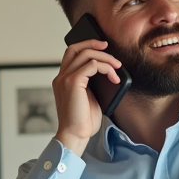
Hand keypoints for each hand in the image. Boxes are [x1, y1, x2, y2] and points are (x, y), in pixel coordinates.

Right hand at [52, 39, 120, 156]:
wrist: (75, 135)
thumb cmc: (83, 120)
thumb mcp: (89, 96)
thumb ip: (92, 82)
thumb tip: (107, 70)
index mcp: (63, 80)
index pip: (71, 53)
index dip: (87, 46)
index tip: (102, 46)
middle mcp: (61, 77)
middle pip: (76, 48)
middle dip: (93, 44)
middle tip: (109, 47)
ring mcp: (65, 78)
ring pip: (86, 54)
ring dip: (105, 58)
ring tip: (117, 66)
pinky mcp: (72, 82)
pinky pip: (92, 65)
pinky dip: (106, 68)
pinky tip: (114, 77)